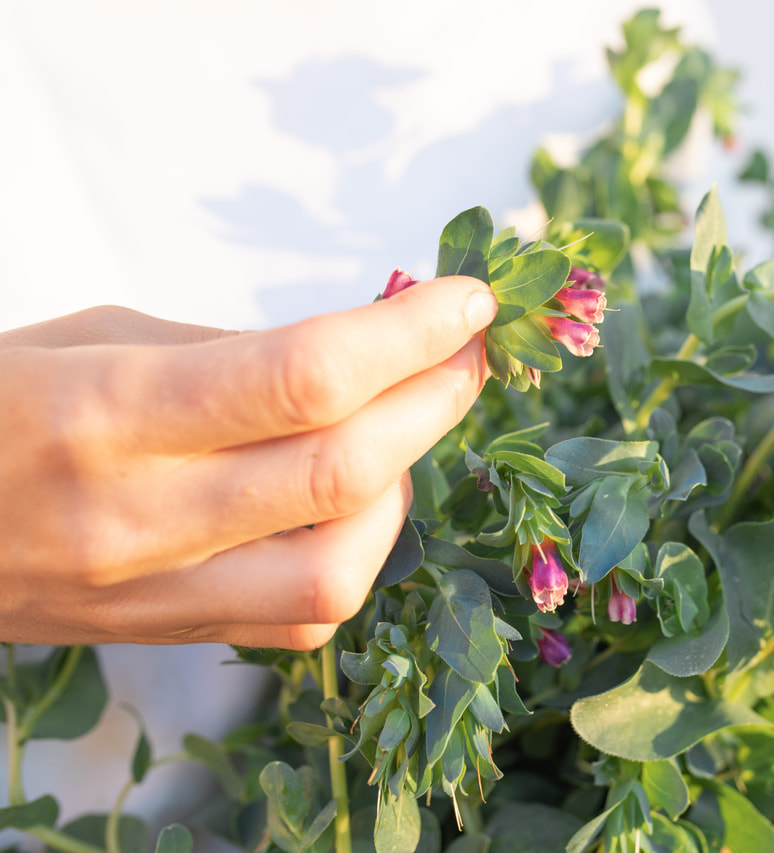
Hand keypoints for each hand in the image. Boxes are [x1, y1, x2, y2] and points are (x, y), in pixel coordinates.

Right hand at [0, 276, 497, 648]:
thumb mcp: (94, 340)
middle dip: (435, 399)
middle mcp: (136, 517)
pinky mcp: (166, 636)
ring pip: (338, 568)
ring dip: (402, 486)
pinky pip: (302, 618)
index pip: (304, 377)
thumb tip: (366, 350)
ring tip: (403, 425)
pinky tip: (354, 500)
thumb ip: (232, 355)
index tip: (466, 301)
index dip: (408, 334)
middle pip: (342, 471)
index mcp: (105, 412)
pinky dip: (356, 554)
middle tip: (465, 350)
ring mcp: (151, 594)